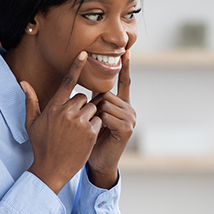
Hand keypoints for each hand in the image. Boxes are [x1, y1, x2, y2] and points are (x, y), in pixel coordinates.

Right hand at [22, 51, 101, 193]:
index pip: (67, 82)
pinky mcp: (90, 132)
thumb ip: (31, 101)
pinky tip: (84, 139)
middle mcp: (66, 112)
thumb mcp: (32, 124)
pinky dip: (95, 128)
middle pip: (82, 98)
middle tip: (72, 124)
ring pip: (92, 109)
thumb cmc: (41, 145)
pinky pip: (99, 121)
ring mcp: (79, 122)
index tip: (84, 54)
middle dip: (80, 108)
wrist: (51, 169)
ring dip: (88, 117)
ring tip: (77, 132)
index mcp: (53, 107)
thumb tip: (23, 83)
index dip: (76, 66)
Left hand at [87, 50, 135, 188]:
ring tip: (96, 128)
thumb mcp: (92, 116)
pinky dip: (99, 123)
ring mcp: (130, 119)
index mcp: (122, 105)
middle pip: (106, 94)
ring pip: (105, 104)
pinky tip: (101, 132)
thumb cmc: (93, 140)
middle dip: (94, 105)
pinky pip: (107, 116)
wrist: (99, 162)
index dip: (126, 67)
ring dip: (95, 115)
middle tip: (93, 122)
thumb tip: (84, 81)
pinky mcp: (126, 128)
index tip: (127, 52)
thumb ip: (92, 100)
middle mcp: (129, 109)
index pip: (124, 82)